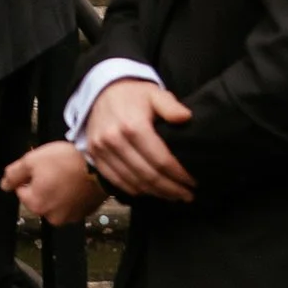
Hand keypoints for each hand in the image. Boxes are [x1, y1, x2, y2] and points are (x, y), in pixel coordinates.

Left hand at [1, 138, 105, 226]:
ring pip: (54, 201)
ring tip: (67, 174)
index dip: (29, 176)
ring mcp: (70, 216)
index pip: (21, 190)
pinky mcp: (84, 212)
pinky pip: (71, 203)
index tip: (40, 167)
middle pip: (38, 197)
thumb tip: (4, 184)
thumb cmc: (67, 161)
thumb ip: (13, 174)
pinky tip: (76, 181)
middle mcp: (52, 216)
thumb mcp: (32, 160)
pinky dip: (71, 194)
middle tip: (55, 169)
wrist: (99, 164)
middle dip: (43, 184)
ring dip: (57, 190)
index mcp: (36, 204)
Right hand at [78, 76, 197, 203]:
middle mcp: (114, 140)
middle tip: (188, 195)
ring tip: (173, 196)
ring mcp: (102, 149)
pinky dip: (135, 190)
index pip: (160, 160)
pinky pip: (116, 180)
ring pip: (133, 181)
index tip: (193, 182)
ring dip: (155, 193)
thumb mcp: (155, 94)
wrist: (102, 91)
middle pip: (148, 175)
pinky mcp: (94, 155)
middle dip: (171, 189)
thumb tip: (186, 117)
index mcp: (132, 126)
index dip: (179, 175)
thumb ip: (171, 106)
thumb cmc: (134, 95)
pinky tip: (151, 192)